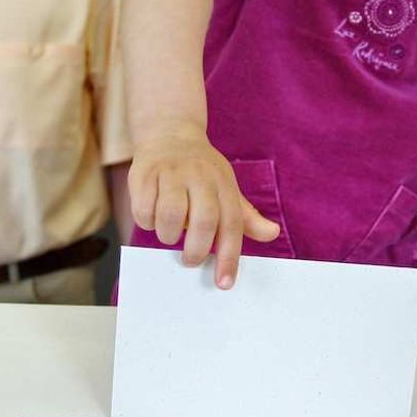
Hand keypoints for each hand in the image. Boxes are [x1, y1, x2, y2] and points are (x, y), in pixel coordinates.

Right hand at [128, 128, 280, 288]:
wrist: (169, 133)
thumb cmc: (201, 171)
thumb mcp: (226, 189)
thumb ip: (246, 217)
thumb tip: (273, 233)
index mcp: (223, 185)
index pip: (232, 224)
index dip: (229, 256)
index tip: (224, 283)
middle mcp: (200, 177)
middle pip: (204, 221)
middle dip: (196, 250)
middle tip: (190, 260)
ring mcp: (172, 173)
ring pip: (170, 214)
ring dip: (167, 235)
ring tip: (169, 234)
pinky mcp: (145, 173)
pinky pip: (144, 208)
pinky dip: (146, 220)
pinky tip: (151, 216)